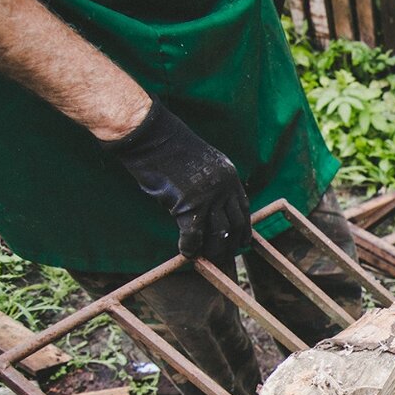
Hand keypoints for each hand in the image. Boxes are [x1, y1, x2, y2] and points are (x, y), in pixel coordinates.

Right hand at [103, 97, 249, 261]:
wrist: (151, 136)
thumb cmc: (168, 148)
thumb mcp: (201, 164)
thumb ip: (211, 184)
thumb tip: (209, 210)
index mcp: (230, 176)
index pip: (243, 209)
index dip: (243, 228)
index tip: (242, 242)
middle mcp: (225, 187)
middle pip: (235, 225)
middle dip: (230, 244)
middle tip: (224, 258)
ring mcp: (209, 197)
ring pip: (220, 234)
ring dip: (214, 250)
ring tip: (206, 259)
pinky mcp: (190, 206)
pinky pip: (194, 236)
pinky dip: (190, 248)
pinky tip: (186, 253)